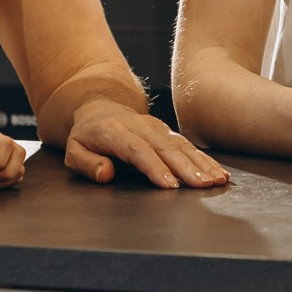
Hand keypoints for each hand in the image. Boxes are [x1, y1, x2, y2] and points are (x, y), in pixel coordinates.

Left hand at [61, 105, 228, 188]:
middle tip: (202, 184)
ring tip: (216, 180)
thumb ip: (87, 163)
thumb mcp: (74, 151)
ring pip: (180, 144)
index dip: (155, 166)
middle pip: (164, 146)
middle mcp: (139, 126)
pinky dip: (204, 159)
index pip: (137, 149)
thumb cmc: (87, 136)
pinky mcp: (167, 131)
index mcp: (113, 131)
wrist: (100, 108)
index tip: (170, 184)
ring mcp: (155, 127)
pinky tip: (218, 172)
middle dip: (185, 166)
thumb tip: (106, 173)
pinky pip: (187, 144)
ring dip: (200, 163)